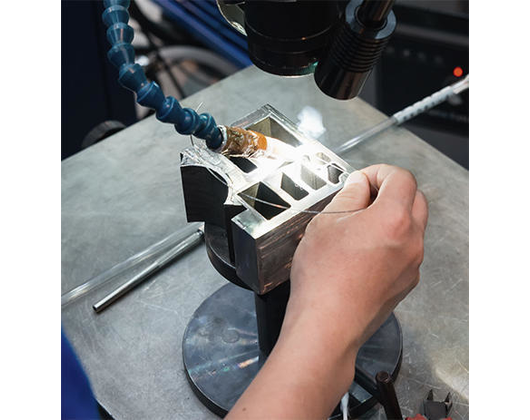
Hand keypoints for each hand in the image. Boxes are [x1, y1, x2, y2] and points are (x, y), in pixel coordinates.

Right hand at [226, 164, 427, 419]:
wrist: (327, 326)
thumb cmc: (323, 277)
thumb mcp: (325, 223)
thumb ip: (348, 196)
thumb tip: (359, 186)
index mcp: (393, 219)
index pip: (401, 178)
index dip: (378, 172)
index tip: (361, 180)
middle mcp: (412, 241)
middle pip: (414, 199)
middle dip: (390, 191)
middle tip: (362, 197)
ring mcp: (412, 264)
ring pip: (412, 226)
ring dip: (391, 217)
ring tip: (358, 226)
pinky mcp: (406, 283)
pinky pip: (405, 251)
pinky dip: (390, 241)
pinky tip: (362, 252)